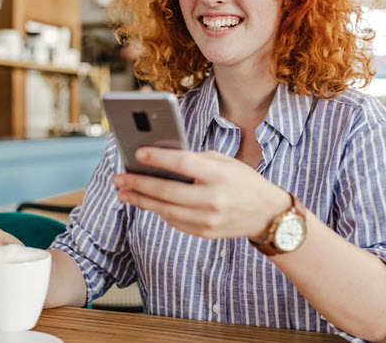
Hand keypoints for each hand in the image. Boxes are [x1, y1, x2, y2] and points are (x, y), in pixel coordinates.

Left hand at [113, 148, 289, 239]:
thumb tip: (160, 159)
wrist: (266, 213)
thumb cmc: (242, 180)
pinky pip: (174, 221)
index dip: (159, 158)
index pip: (183, 163)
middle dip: (138, 183)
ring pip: (165, 210)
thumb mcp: (225, 161)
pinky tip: (147, 202)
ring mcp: (208, 219)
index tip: (137, 153)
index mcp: (220, 175)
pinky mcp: (204, 233)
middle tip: (119, 178)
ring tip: (124, 192)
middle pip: (167, 190)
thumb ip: (196, 160)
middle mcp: (213, 199)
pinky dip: (158, 211)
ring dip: (141, 200)